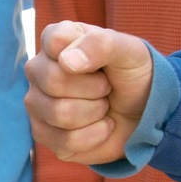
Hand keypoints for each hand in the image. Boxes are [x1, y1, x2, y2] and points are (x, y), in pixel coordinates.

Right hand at [24, 21, 152, 164]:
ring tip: (103, 106)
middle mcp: (38, 70)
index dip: (87, 56)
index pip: (55, 41)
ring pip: (59, 113)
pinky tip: (101, 126)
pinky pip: (65, 141)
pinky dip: (95, 135)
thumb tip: (66, 62)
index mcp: (54, 40)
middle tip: (107, 87)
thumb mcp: (128, 50)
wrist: (144, 111)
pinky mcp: (43, 134)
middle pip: (53, 81)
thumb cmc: (131, 74)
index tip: (103, 62)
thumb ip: (100, 44)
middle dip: (95, 88)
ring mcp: (37, 103)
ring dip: (96, 112)